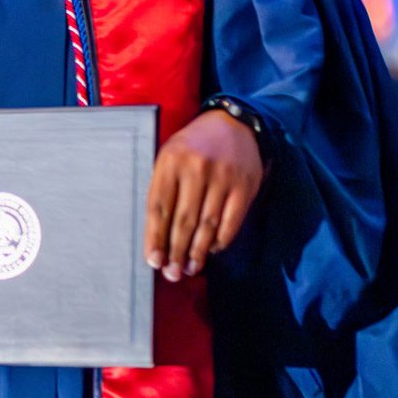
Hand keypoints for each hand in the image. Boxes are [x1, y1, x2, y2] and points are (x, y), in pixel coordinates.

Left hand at [145, 109, 262, 281]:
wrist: (233, 124)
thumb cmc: (192, 147)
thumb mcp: (169, 157)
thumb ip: (162, 189)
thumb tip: (156, 236)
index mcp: (170, 161)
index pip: (158, 207)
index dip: (155, 237)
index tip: (153, 261)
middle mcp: (196, 168)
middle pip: (183, 219)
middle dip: (175, 251)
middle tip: (171, 274)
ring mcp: (223, 177)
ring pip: (207, 224)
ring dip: (197, 251)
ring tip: (189, 269)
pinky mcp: (245, 185)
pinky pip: (231, 221)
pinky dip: (221, 240)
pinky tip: (212, 251)